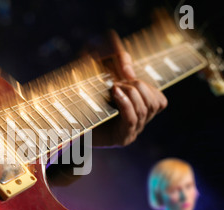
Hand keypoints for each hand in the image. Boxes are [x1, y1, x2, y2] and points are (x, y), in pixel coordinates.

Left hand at [92, 30, 167, 146]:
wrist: (64, 117)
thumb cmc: (81, 90)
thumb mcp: (99, 64)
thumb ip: (117, 57)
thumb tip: (129, 70)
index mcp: (137, 108)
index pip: (159, 100)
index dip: (148, 85)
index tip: (127, 77)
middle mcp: (138, 122)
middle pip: (156, 102)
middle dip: (139, 86)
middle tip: (117, 82)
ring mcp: (131, 131)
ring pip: (147, 109)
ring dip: (131, 93)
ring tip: (113, 87)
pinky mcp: (121, 139)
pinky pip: (132, 119)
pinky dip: (126, 103)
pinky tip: (115, 92)